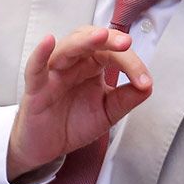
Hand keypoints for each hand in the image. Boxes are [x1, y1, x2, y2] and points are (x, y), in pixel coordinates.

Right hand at [7, 27, 152, 180]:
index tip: (144, 81)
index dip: (131, 64)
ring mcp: (53, 74)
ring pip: (67, 48)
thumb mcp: (108, 112)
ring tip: (100, 36)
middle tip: (126, 43)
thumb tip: (148, 86)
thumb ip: (126, 98)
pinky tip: (49, 41)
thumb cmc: (74, 122)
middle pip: (90, 41)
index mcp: (92, 65)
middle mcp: (74, 64)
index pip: (113, 53)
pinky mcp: (35, 89)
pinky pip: (35, 68)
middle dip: (109, 39)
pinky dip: (40, 53)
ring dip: (84, 41)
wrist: (47, 147)